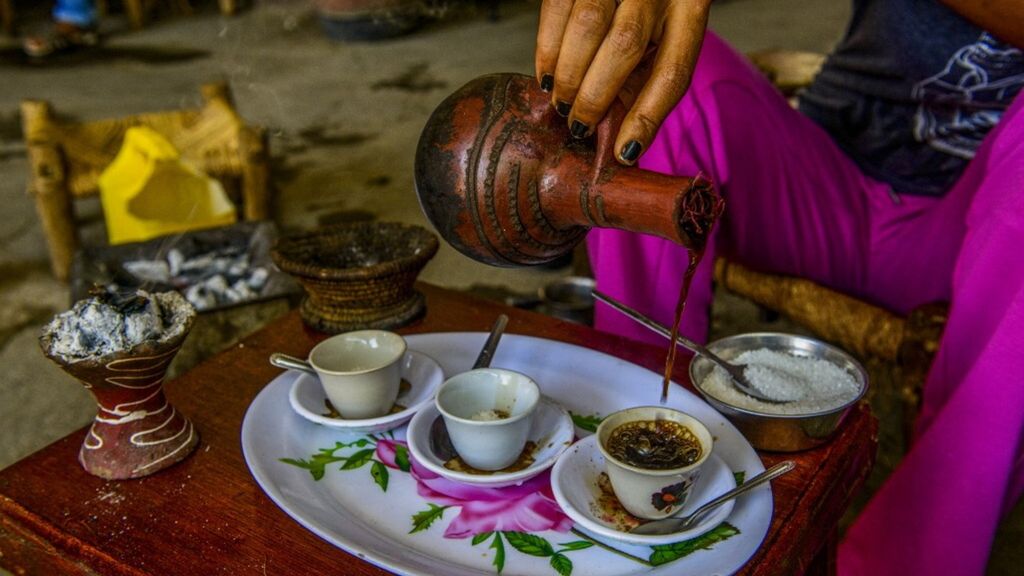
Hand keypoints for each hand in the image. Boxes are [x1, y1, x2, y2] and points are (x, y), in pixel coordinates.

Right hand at [535, 0, 711, 164]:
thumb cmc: (649, 12)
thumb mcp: (661, 41)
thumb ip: (643, 83)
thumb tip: (621, 144)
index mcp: (689, 11)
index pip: (672, 72)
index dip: (646, 118)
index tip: (624, 152)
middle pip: (626, 45)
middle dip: (595, 95)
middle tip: (577, 125)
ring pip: (589, 25)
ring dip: (568, 73)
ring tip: (560, 102)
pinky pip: (558, 7)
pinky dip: (547, 47)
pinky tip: (545, 73)